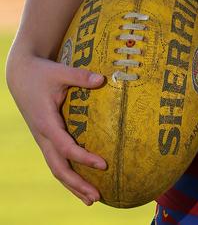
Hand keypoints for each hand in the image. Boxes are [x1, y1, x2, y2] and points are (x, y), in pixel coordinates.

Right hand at [6, 49, 106, 204]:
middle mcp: (42, 135)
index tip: (103, 164)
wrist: (21, 75)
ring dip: (72, 185)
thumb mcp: (60, 72)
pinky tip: (81, 182)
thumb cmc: (42, 73)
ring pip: (56, 168)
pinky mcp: (45, 138)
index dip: (83, 157)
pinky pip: (56, 161)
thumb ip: (80, 77)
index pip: (66, 147)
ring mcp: (42, 139)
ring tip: (91, 199)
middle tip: (97, 197)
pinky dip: (68, 174)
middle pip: (58, 167)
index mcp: (46, 122)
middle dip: (76, 184)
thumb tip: (102, 79)